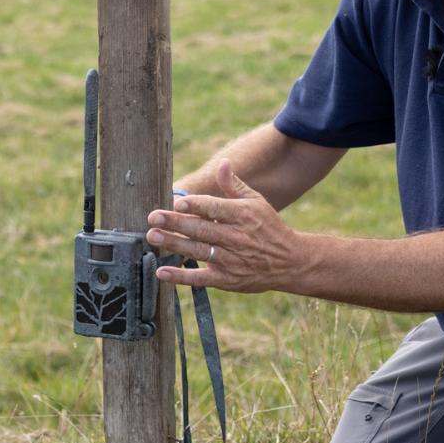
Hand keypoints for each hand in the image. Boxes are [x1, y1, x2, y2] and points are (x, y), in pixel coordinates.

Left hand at [147, 160, 306, 293]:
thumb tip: (222, 163)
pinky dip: (181, 276)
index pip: (214, 208)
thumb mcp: (256, 202)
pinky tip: (162, 272)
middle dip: (176, 222)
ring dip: (174, 244)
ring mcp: (231, 260)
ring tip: (153, 237)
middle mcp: (235, 237)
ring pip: (198, 251)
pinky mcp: (227, 280)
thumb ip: (234, 185)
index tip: (176, 201)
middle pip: (201, 229)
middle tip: (153, 217)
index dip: (195, 205)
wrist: (290, 262)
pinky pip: (200, 278)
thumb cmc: (269, 228)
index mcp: (242, 215)